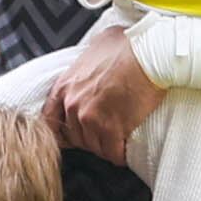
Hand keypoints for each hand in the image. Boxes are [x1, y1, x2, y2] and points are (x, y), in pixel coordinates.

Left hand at [45, 23, 162, 159]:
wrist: (150, 54)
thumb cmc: (129, 44)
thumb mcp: (98, 44)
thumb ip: (89, 58)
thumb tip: (94, 56)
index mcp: (65, 85)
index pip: (50, 119)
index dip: (62, 129)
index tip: (74, 132)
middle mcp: (73, 104)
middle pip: (75, 137)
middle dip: (90, 138)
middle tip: (105, 135)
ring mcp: (91, 118)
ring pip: (94, 147)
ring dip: (106, 148)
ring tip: (118, 143)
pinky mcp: (112, 129)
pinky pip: (113, 153)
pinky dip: (120, 156)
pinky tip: (126, 152)